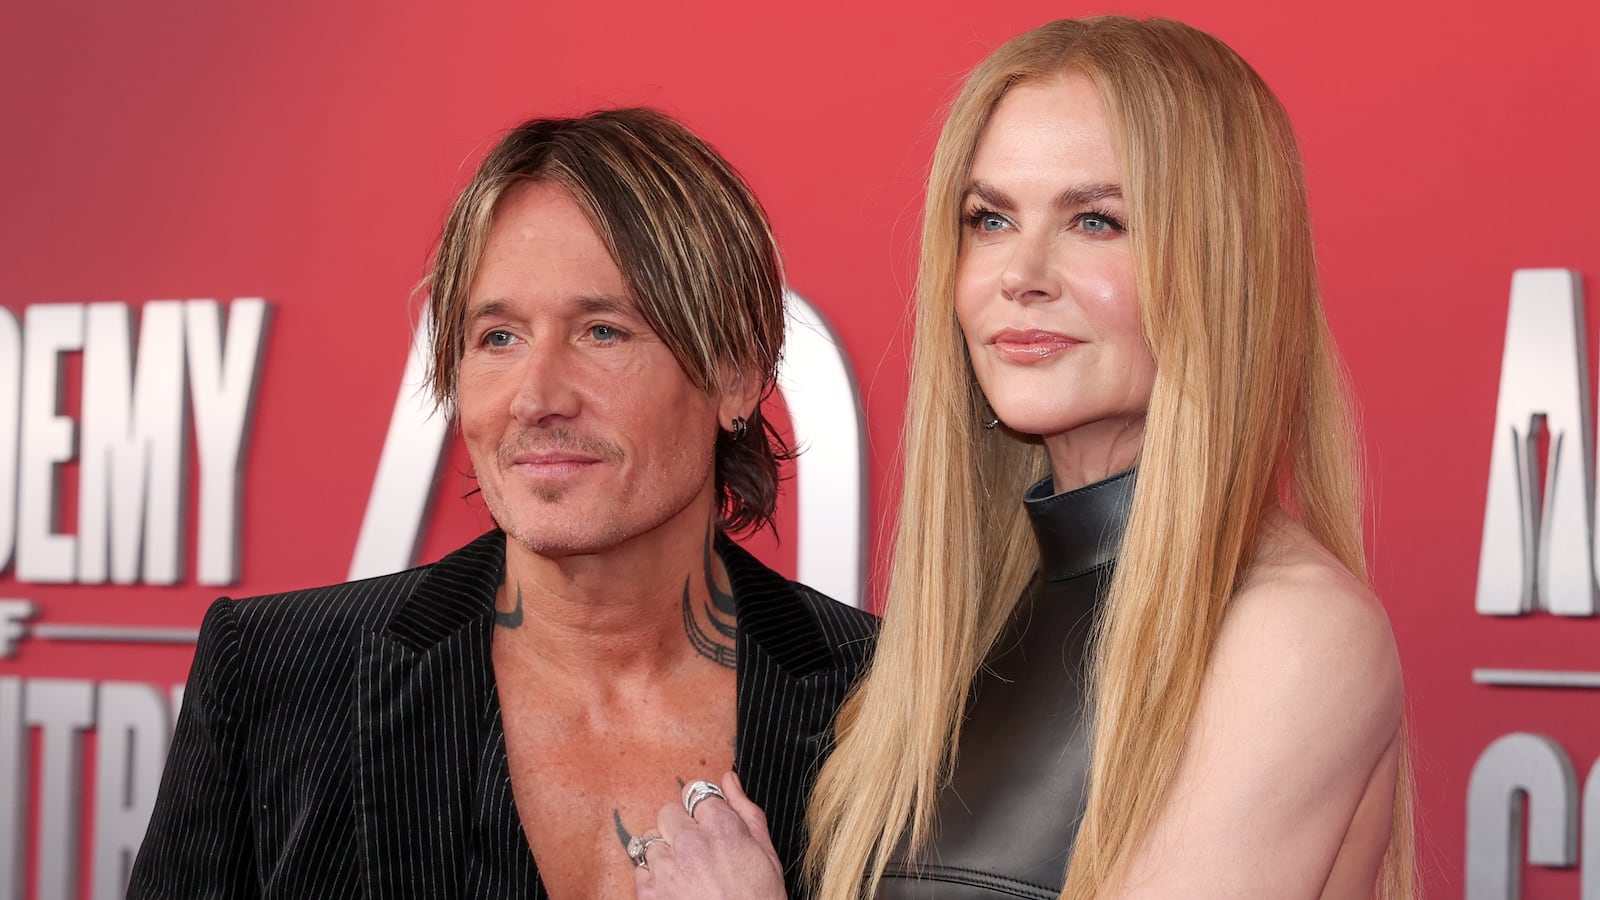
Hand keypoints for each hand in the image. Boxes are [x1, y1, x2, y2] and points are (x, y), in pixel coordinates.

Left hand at [633, 771, 787, 899]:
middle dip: (680, 828)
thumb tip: (729, 779)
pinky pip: (640, 869)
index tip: (706, 824)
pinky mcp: (649, 892)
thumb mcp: (766, 853)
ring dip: (664, 852)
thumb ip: (745, 810)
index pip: (696, 792)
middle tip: (697, 851)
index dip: (703, 810)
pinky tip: (675, 888)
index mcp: (721, 827)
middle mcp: (690, 842)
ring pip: (650, 839)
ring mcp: (666, 867)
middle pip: (668, 812)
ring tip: (686, 873)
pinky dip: (653, 877)